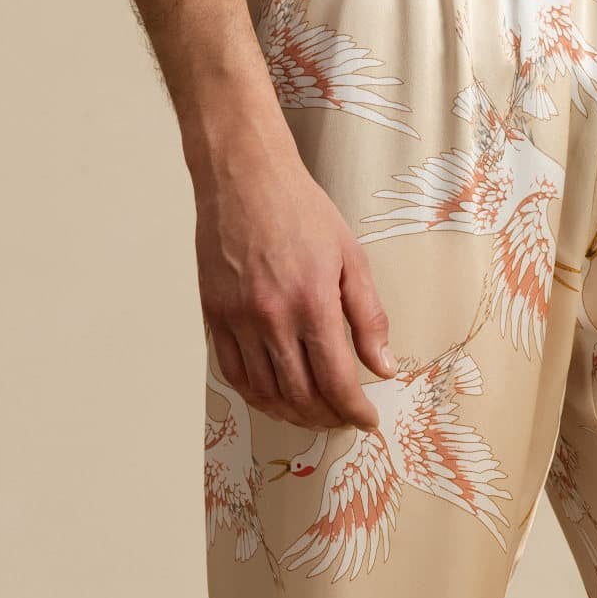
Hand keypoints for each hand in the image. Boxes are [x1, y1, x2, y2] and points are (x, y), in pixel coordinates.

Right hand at [195, 129, 395, 429]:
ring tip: (313, 414)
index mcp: (312, 303)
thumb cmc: (300, 210)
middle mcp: (272, 318)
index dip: (354, 411)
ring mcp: (238, 319)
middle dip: (326, 418)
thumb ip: (368, 318)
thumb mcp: (351, 258)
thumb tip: (382, 367)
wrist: (243, 176)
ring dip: (292, 414)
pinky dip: (257, 395)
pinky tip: (275, 397)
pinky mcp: (214, 316)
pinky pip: (234, 373)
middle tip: (342, 420)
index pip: (337, 380)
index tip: (366, 421)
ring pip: (265, 392)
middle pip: (301, 395)